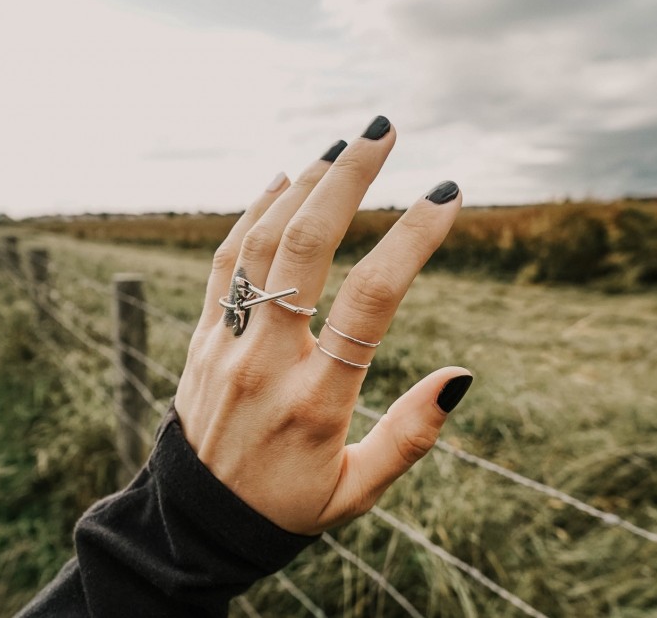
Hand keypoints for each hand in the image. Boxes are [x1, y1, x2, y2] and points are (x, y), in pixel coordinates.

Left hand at [174, 116, 472, 534]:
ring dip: (303, 186)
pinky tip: (281, 182)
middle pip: (307, 246)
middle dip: (349, 179)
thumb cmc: (285, 508)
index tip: (446, 197)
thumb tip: (460, 377)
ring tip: (341, 147)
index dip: (413, 240)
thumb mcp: (358, 491)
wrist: (195, 524)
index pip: (372, 300)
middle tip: (384, 132)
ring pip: (262, 243)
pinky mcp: (202, 338)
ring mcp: (227, 343)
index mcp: (317, 399)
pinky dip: (252, 215)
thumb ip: (410, 436)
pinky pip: (225, 262)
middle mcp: (268, 360)